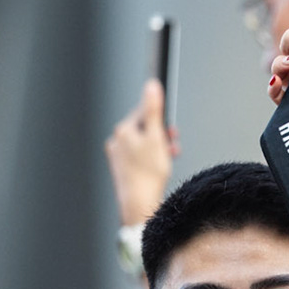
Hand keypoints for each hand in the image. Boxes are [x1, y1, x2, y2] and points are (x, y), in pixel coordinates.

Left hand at [104, 79, 177, 226]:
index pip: (143, 112)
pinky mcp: (123, 169)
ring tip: (168, 158)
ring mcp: (118, 156)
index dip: (160, 118)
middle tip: (171, 144)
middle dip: (160, 134)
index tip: (169, 127)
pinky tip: (159, 168)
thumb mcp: (156, 137)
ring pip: (143, 143)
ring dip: (158, 147)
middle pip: (144, 128)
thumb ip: (153, 110)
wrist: (139, 203)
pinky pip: (139, 156)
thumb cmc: (148, 174)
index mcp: (123, 130)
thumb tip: (151, 86)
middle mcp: (117, 141)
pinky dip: (151, 158)